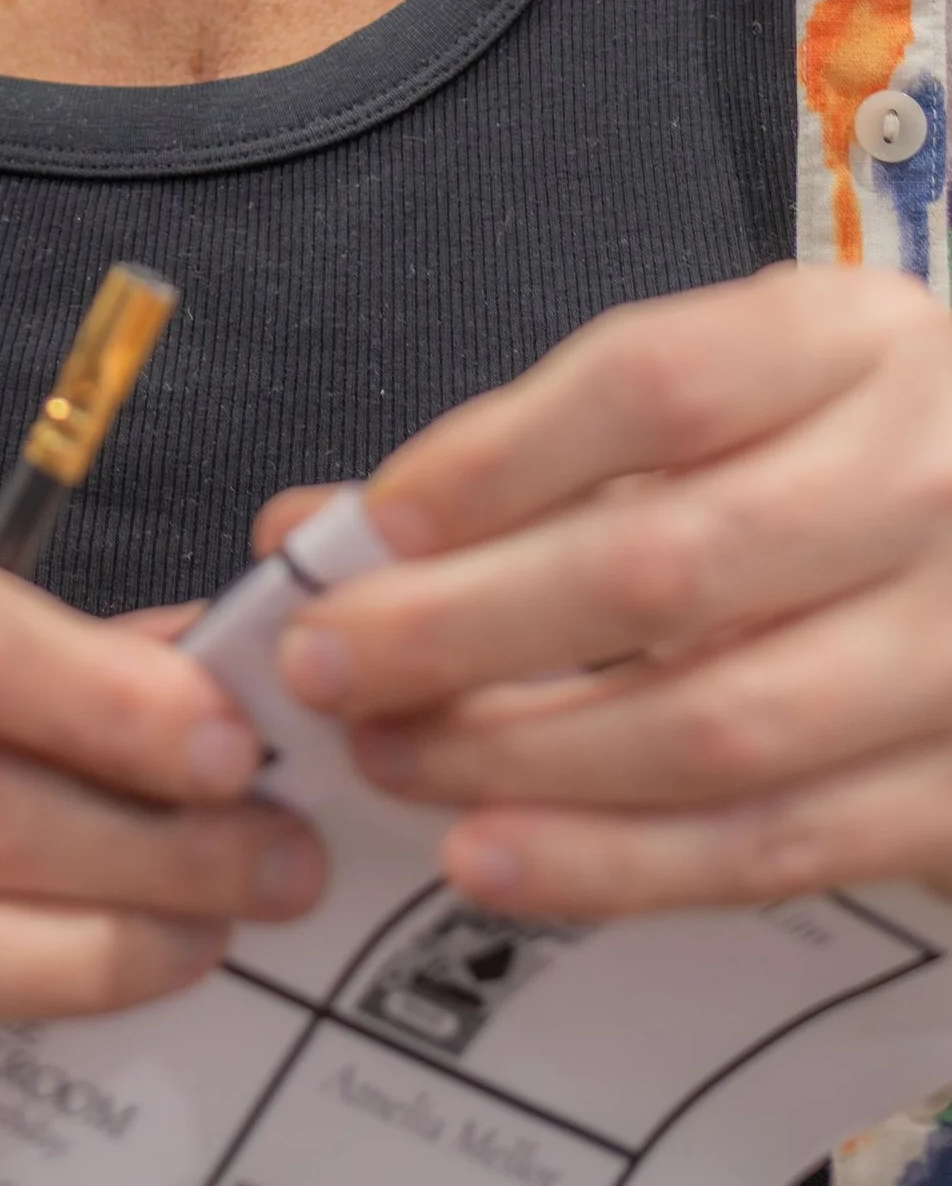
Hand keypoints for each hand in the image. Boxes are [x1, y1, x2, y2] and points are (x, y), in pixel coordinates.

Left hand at [264, 266, 951, 918]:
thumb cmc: (850, 453)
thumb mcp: (736, 388)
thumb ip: (533, 450)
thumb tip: (313, 530)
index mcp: (853, 342)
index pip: (653, 387)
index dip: (494, 460)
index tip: (370, 526)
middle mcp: (925, 481)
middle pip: (663, 566)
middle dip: (463, 626)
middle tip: (327, 660)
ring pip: (710, 726)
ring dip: (518, 757)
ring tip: (386, 753)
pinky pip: (772, 846)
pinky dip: (615, 862)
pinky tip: (491, 855)